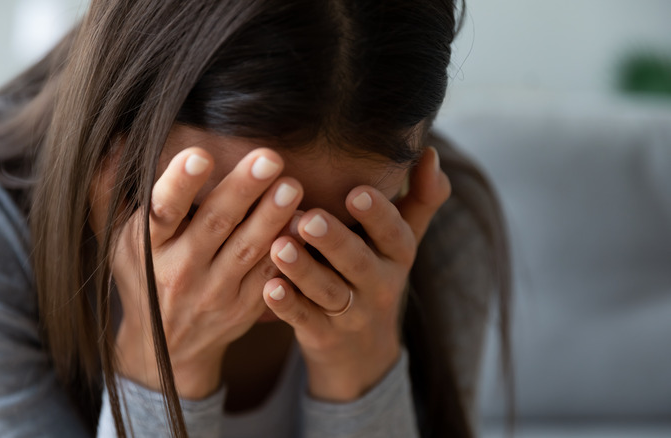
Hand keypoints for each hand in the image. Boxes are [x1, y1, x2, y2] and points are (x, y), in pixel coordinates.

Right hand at [108, 147, 301, 398]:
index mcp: (148, 246)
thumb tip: (111, 139)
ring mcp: (215, 291)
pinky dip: (287, 251)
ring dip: (272, 217)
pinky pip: (269, 275)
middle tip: (269, 158)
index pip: (163, 212)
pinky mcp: (244, 306)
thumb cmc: (142, 276)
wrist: (165, 346)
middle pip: (215, 225)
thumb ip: (110, 189)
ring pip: (247, 250)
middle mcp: (180, 270)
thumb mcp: (117, 238)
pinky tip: (304, 225)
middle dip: (242, 190)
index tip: (201, 154)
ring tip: (292, 186)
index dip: (180, 184)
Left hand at [262, 147, 450, 400]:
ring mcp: (350, 314)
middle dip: (334, 240)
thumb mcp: (402, 240)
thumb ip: (420, 197)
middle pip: (358, 262)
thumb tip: (429, 152)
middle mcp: (378, 284)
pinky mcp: (322, 335)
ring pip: (327, 292)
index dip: (377, 214)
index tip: (356, 191)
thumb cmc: (377, 273)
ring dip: (303, 270)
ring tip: (279, 246)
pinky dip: (287, 306)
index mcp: (397, 255)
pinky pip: (304, 320)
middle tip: (309, 218)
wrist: (363, 351)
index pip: (394, 233)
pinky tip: (269, 287)